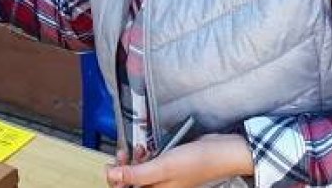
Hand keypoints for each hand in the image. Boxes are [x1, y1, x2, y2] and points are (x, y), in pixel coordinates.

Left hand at [105, 134, 252, 187]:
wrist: (220, 152)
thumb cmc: (197, 162)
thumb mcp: (162, 167)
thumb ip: (137, 174)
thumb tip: (113, 176)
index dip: (115, 181)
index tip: (110, 166)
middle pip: (130, 182)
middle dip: (123, 168)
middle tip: (122, 155)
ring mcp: (163, 178)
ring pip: (138, 172)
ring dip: (133, 161)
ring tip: (135, 150)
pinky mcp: (166, 166)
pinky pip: (148, 164)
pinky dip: (143, 156)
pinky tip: (144, 148)